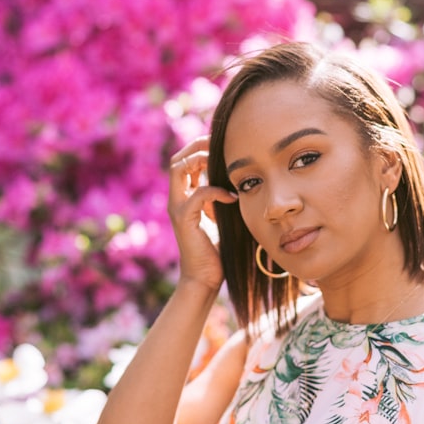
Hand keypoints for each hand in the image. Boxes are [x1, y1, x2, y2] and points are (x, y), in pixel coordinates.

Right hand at [168, 136, 237, 292]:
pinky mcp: (184, 219)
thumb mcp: (224, 216)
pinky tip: (232, 197)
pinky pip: (198, 194)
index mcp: (186, 197)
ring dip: (200, 160)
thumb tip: (246, 181)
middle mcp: (178, 199)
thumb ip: (226, 199)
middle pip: (177, 160)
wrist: (206, 278)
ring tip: (223, 164)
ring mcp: (178, 208)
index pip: (186, 162)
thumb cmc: (219, 249)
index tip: (223, 145)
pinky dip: (216, 191)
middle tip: (220, 145)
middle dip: (197, 147)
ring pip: (178, 169)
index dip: (200, 149)